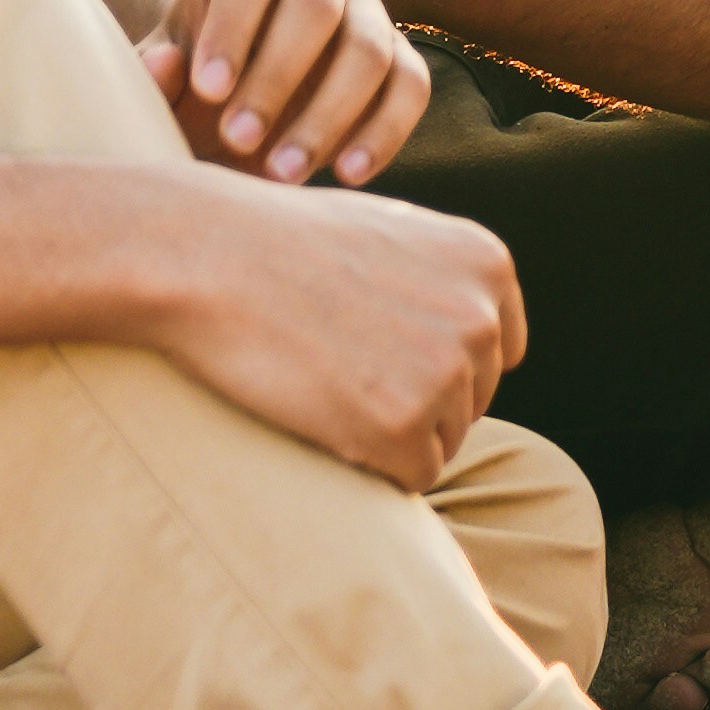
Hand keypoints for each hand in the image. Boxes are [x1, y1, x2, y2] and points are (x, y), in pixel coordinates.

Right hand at [141, 177, 520, 489]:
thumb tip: (472, 333)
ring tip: (328, 383)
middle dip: (418, 401)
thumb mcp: (391, 232)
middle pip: (472, 401)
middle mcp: (482, 318)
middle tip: (342, 368)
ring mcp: (446, 374)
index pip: (498, 352)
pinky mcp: (404, 428)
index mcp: (486, 264)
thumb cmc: (283, 242)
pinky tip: (327, 418)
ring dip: (393, 434)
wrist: (211, 257)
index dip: (441, 365)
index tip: (385, 356)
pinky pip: (415, 477)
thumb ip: (443, 279)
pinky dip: (374, 465)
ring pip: (444, 442)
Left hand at [145, 0, 430, 189]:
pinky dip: (383, 132)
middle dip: (278, 75)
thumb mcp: (164, 81)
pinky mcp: (400, 58)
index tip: (208, 90)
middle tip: (238, 138)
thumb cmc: (192, 88)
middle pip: (317, 2)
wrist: (233, 115)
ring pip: (369, 47)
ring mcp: (365, 9)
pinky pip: (411, 85)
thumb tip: (165, 64)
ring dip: (327, 115)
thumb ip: (156, 73)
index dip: (232, 26)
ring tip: (281, 173)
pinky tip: (344, 174)